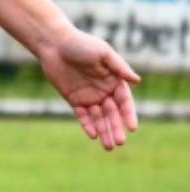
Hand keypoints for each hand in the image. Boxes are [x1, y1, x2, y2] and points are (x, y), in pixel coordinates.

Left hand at [36, 27, 139, 149]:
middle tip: (120, 142)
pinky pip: (82, 116)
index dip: (128, 114)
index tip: (132, 127)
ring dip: (104, 131)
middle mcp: (104, 90)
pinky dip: (88, 125)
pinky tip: (92, 135)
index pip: (124, 101)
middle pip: (112, 113)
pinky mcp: (74, 100)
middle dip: (116, 127)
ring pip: (99, 118)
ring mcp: (89, 96)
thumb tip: (137, 81)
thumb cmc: (81, 44)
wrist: (54, 44)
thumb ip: (119, 67)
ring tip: (109, 146)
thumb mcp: (102, 53)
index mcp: (114, 80)